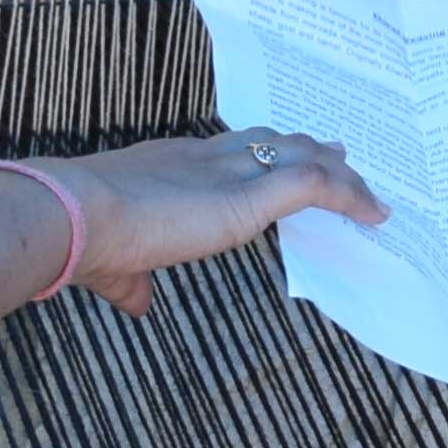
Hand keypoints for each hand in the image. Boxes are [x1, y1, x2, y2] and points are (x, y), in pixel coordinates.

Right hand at [0, 128, 386, 312]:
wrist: (74, 215)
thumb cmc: (83, 238)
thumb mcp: (114, 265)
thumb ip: (131, 283)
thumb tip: (137, 304)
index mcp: (172, 166)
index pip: (231, 152)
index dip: (263, 156)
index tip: (283, 163)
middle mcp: (206, 159)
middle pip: (273, 142)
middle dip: (307, 149)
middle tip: (338, 156)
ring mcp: (230, 174)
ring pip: (303, 158)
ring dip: (339, 174)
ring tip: (368, 191)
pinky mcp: (247, 195)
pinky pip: (314, 185)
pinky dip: (347, 196)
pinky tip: (372, 213)